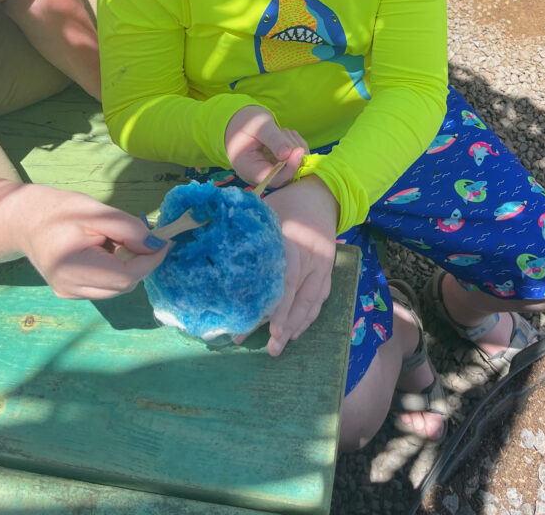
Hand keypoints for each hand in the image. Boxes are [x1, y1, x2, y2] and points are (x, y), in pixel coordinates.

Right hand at [16, 184, 170, 298]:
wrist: (26, 220)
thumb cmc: (61, 211)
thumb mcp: (98, 213)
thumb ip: (129, 230)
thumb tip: (157, 245)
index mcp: (73, 268)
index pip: (126, 276)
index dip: (151, 260)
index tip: (165, 241)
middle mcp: (70, 288)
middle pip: (124, 286)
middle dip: (142, 263)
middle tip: (141, 236)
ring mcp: (69, 294)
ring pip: (117, 289)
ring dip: (129, 268)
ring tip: (116, 241)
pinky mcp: (70, 293)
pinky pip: (106, 287)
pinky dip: (116, 271)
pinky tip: (106, 252)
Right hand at [224, 106, 306, 189]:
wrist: (241, 123)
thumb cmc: (246, 122)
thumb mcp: (259, 126)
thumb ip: (273, 139)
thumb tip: (287, 155)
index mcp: (247, 168)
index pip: (272, 178)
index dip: (289, 168)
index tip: (299, 151)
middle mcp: (258, 176)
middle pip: (284, 176)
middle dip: (293, 155)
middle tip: (288, 133)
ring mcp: (268, 173)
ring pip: (292, 170)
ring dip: (295, 149)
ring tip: (285, 131)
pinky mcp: (277, 169)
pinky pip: (293, 164)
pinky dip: (296, 149)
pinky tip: (290, 135)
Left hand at [260, 176, 338, 356]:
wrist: (322, 195)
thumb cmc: (288, 203)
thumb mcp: (267, 211)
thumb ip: (250, 234)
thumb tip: (217, 254)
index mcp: (295, 243)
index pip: (287, 281)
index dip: (278, 307)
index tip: (265, 327)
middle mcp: (312, 259)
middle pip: (299, 299)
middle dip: (285, 326)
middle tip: (270, 350)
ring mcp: (323, 267)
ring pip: (312, 303)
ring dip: (296, 327)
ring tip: (279, 347)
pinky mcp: (328, 271)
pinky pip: (321, 299)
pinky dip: (309, 317)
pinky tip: (295, 332)